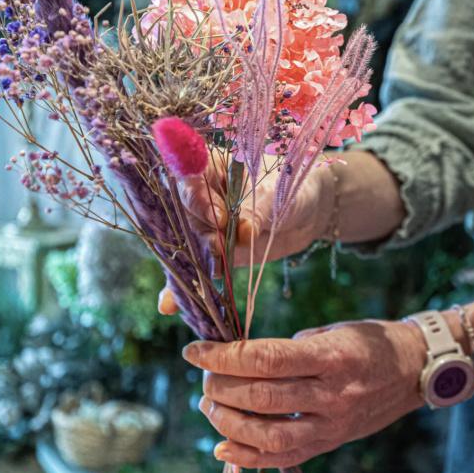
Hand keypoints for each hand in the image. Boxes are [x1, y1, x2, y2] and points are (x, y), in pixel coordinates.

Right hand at [158, 151, 332, 315]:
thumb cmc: (291, 187)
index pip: (190, 178)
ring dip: (198, 259)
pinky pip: (192, 269)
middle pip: (184, 214)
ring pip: (189, 243)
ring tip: (215, 269)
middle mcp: (200, 196)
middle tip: (219, 245)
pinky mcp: (210, 251)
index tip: (219, 217)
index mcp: (211, 167)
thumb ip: (256, 213)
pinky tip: (169, 305)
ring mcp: (203, 225)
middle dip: (200, 232)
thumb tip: (241, 234)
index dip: (199, 198)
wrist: (305, 211)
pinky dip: (180, 288)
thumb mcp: (277, 196)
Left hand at [181, 318, 426, 467]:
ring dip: (228, 423)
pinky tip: (223, 447)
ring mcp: (332, 424)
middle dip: (221, 387)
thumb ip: (291, 347)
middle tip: (205, 377)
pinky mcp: (331, 443)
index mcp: (333, 356)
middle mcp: (333, 394)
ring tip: (210, 406)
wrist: (416, 371)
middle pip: (261, 397)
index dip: (224, 357)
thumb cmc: (371, 342)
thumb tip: (241, 358)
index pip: (266, 359)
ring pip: (268, 435)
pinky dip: (248, 458)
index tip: (196, 351)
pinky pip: (284, 458)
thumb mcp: (334, 330)